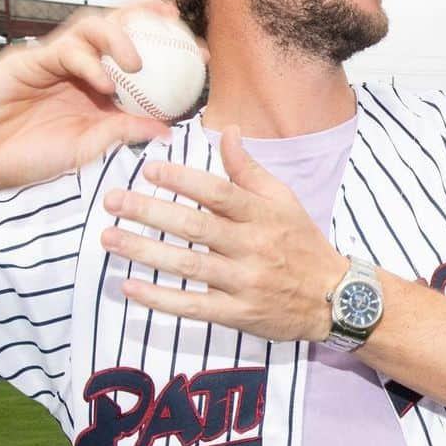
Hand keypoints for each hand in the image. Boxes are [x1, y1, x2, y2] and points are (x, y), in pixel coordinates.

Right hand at [0, 0, 188, 212]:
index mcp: (101, 87)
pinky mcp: (29, 59)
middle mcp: (82, 67)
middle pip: (117, 27)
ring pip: (90, 27)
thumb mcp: (89, 148)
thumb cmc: (32, 156)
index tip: (201, 54)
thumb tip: (167, 130)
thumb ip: (124, 132)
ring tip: (136, 62)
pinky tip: (102, 81)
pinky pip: (63, 50)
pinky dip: (86, 62)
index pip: (141, 57)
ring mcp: (55, 59)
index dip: (170, 48)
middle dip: (147, 17)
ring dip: (117, 37)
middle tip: (175, 23)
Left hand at [100, 124, 347, 341]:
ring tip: (110, 238)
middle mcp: (253, 247)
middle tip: (113, 201)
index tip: (149, 169)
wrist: (336, 299)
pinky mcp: (239, 313)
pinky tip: (130, 287)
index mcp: (263, 215)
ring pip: (189, 265)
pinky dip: (160, 299)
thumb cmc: (303, 245)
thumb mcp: (284, 201)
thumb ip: (249, 170)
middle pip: (195, 227)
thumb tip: (228, 132)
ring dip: (145, 252)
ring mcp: (245, 283)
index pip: (219, 193)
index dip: (183, 180)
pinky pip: (194, 306)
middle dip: (150, 212)